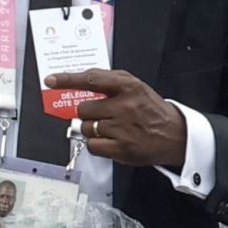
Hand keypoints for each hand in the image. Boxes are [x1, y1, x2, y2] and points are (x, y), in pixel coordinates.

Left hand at [48, 69, 186, 167]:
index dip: (68, 79)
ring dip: (93, 129)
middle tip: (103, 115)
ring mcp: (122, 128)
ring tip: (111, 128)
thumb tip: (79, 85)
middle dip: (88, 113)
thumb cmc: (151, 110)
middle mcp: (125, 106)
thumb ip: (109, 83)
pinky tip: (111, 140)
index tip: (51, 80)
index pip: (91, 79)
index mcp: (128, 86)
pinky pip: (92, 145)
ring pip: (86, 128)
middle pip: (84, 108)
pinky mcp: (121, 148)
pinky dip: (97, 144)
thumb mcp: (135, 87)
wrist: (175, 135)